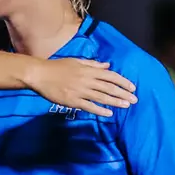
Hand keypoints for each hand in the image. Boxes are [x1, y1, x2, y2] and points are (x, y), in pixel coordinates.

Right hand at [21, 58, 136, 116]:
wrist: (40, 74)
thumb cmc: (58, 66)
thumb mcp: (77, 61)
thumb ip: (93, 64)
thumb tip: (108, 66)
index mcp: (88, 70)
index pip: (111, 76)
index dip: (123, 82)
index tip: (132, 88)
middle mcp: (87, 80)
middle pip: (109, 88)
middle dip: (123, 94)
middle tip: (134, 100)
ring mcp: (80, 91)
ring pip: (101, 97)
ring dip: (115, 102)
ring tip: (126, 105)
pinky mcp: (72, 101)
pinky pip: (89, 106)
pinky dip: (100, 110)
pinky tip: (109, 113)